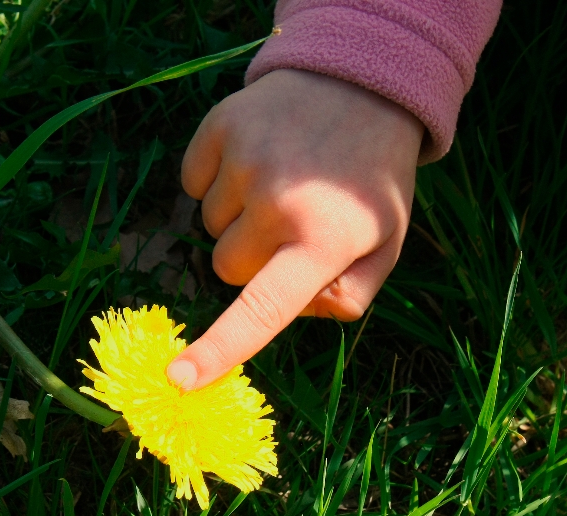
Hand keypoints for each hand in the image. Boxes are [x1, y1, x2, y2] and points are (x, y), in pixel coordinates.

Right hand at [167, 69, 423, 389]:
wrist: (363, 84)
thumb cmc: (372, 178)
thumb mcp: (386, 244)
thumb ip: (349, 295)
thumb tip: (296, 310)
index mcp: (324, 240)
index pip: (264, 309)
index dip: (220, 349)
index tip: (180, 379)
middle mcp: (279, 202)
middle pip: (227, 268)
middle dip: (253, 257)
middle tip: (293, 220)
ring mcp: (244, 160)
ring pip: (209, 226)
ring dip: (238, 215)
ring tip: (282, 179)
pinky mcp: (219, 127)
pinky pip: (192, 182)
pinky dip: (215, 178)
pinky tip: (257, 157)